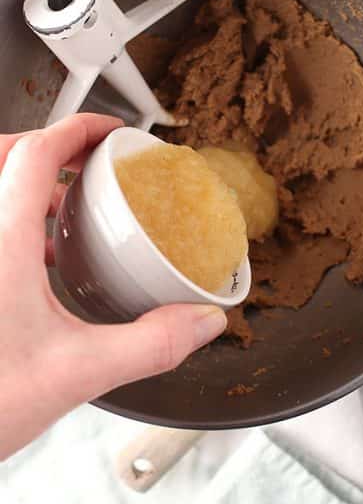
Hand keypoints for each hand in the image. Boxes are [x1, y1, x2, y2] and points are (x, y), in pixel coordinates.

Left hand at [0, 114, 225, 458]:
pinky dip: (9, 221)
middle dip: (42, 148)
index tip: (111, 133)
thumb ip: (151, 344)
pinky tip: (35, 262)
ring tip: (63, 210)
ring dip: (21, 185)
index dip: (77, 129)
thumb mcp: (77, 374)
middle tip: (84, 162)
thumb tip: (202, 322)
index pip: (34, 154)